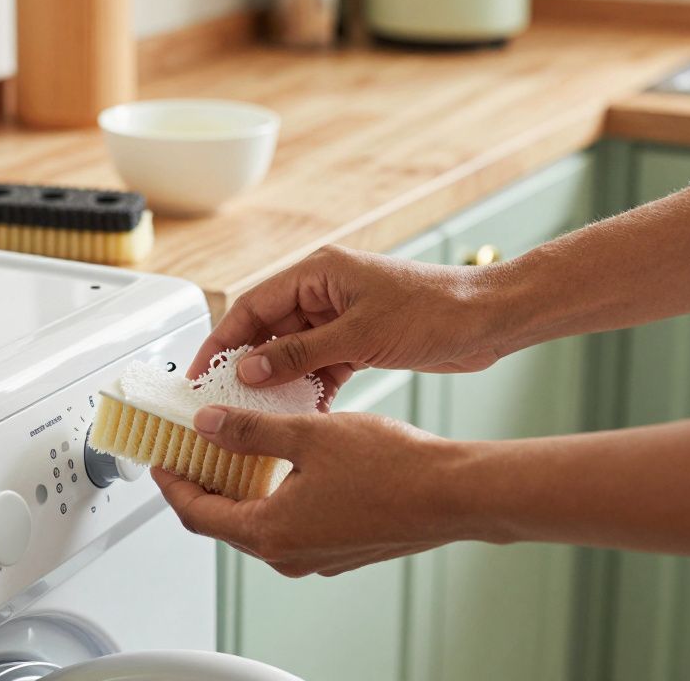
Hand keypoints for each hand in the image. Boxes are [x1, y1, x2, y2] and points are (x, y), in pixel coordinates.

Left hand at [152, 404, 488, 576]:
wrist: (452, 494)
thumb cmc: (391, 469)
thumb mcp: (307, 435)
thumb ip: (250, 432)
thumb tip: (207, 427)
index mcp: (271, 532)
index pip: (197, 514)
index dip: (172, 484)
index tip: (161, 460)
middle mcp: (288, 555)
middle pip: (224, 522)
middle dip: (203, 485)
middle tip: (193, 450)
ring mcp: (315, 557)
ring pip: (259, 523)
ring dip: (242, 488)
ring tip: (236, 448)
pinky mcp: (338, 549)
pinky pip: (290, 525)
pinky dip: (275, 496)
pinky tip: (285, 464)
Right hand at [188, 244, 504, 405]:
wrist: (489, 320)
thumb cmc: (435, 310)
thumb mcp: (359, 336)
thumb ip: (299, 354)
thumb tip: (249, 369)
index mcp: (318, 273)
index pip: (252, 305)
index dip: (222, 339)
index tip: (200, 371)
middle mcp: (325, 292)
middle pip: (268, 330)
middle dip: (246, 366)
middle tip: (222, 400)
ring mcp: (342, 318)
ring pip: (293, 353)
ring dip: (279, 383)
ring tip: (258, 415)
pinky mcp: (360, 342)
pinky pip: (320, 368)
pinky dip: (311, 390)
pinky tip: (304, 415)